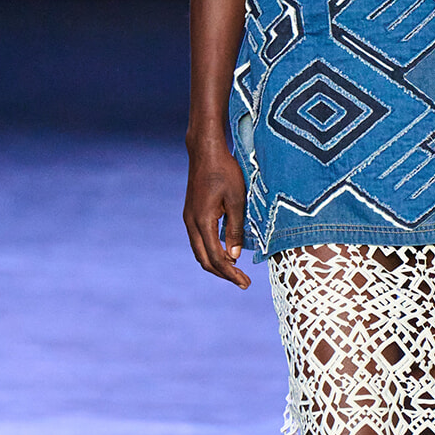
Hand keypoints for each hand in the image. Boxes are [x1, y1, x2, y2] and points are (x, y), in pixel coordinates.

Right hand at [183, 131, 250, 288]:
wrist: (205, 151)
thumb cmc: (224, 172)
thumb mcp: (237, 199)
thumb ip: (235, 229)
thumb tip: (234, 256)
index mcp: (202, 221)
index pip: (216, 257)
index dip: (230, 273)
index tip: (245, 283)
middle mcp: (191, 223)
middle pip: (204, 259)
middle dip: (223, 274)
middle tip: (243, 282)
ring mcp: (189, 218)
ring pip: (200, 251)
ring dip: (216, 264)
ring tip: (236, 271)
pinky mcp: (191, 214)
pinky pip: (199, 240)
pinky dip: (211, 251)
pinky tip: (226, 253)